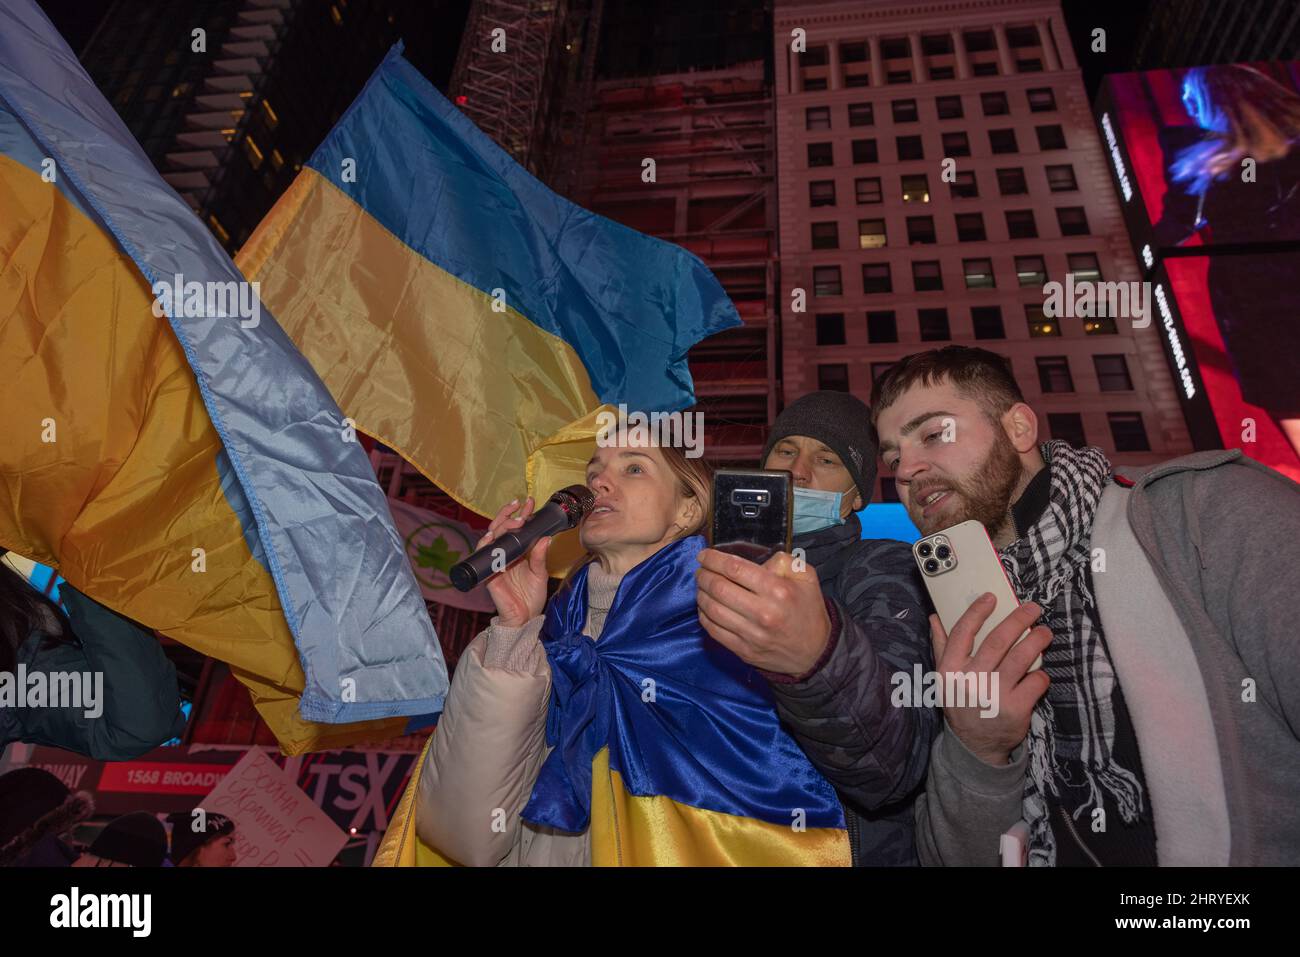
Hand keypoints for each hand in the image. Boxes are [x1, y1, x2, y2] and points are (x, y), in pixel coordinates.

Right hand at [476, 497, 551, 627]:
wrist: (526, 619)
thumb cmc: (532, 597)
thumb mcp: (540, 573)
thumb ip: (540, 556)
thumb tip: (546, 538)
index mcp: (515, 552)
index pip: (514, 528)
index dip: (519, 514)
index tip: (529, 502)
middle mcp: (503, 555)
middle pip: (498, 529)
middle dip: (508, 515)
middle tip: (520, 508)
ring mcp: (494, 564)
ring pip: (489, 538)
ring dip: (500, 527)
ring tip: (514, 521)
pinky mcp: (488, 575)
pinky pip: (483, 557)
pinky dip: (485, 546)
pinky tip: (491, 538)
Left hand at [695, 547, 830, 675]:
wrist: (816, 651)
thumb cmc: (808, 610)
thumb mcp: (806, 576)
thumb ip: (783, 561)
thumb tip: (757, 561)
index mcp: (777, 590)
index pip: (735, 569)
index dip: (713, 559)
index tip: (704, 555)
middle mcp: (763, 613)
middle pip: (718, 588)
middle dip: (704, 575)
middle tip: (700, 570)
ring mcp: (751, 635)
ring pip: (712, 609)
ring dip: (701, 594)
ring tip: (701, 586)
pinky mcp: (743, 651)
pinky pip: (713, 631)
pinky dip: (704, 615)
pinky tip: (705, 606)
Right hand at [930, 595, 1051, 766]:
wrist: (976, 746)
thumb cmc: (962, 703)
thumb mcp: (945, 678)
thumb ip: (942, 646)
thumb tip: (936, 616)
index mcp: (950, 670)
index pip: (962, 633)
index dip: (977, 612)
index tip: (992, 597)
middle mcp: (969, 681)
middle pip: (997, 641)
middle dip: (1018, 620)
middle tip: (1032, 609)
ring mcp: (993, 696)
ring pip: (1020, 658)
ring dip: (1037, 641)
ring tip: (1044, 633)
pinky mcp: (1015, 710)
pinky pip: (1036, 681)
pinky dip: (1041, 674)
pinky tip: (1039, 672)